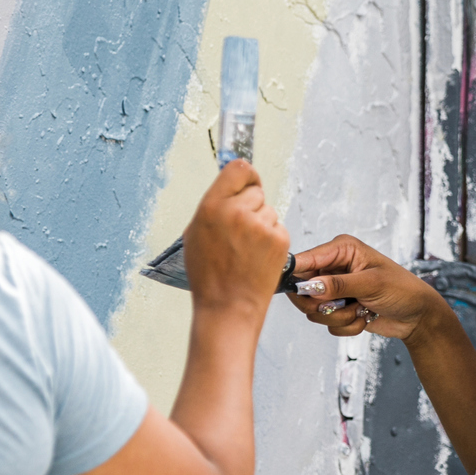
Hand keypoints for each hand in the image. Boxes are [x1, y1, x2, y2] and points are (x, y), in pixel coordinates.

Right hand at [181, 160, 289, 319]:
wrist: (228, 306)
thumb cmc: (209, 275)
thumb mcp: (195, 234)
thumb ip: (213, 207)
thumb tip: (229, 187)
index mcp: (212, 206)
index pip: (238, 168)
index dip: (245, 176)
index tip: (247, 182)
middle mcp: (236, 211)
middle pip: (255, 190)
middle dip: (251, 205)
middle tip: (241, 231)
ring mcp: (260, 225)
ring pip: (269, 210)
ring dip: (262, 223)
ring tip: (247, 249)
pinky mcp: (279, 238)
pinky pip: (278, 226)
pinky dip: (272, 238)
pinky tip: (258, 256)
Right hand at [286, 235, 452, 342]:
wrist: (417, 316)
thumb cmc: (402, 289)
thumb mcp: (372, 283)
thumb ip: (339, 285)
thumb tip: (310, 286)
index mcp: (341, 250)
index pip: (305, 259)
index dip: (296, 276)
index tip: (299, 292)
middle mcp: (334, 268)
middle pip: (302, 289)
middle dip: (323, 304)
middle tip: (340, 306)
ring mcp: (335, 290)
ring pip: (314, 310)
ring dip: (339, 316)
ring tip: (361, 309)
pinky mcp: (338, 309)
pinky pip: (327, 323)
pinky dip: (346, 325)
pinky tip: (364, 317)